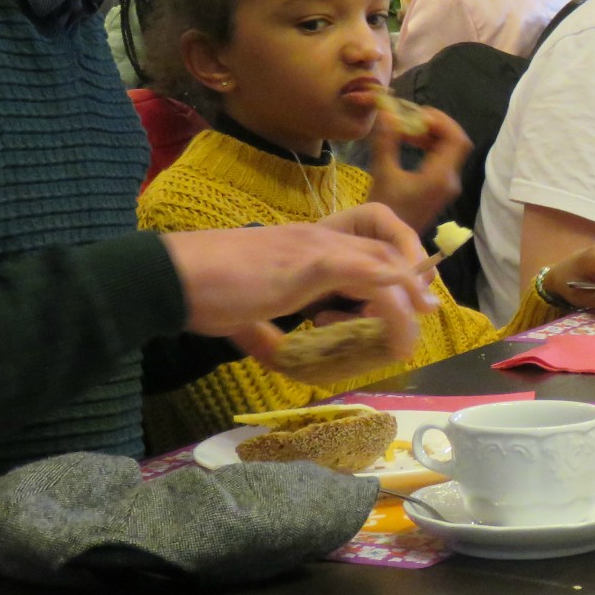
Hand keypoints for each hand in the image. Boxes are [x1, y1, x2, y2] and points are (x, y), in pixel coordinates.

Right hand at [162, 211, 437, 360]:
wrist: (171, 278)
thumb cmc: (201, 293)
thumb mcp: (246, 315)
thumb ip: (266, 332)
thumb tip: (273, 357)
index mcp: (306, 244)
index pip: (367, 240)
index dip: (394, 265)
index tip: (407, 301)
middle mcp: (318, 237)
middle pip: (387, 244)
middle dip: (413, 279)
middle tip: (423, 314)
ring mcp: (316, 246)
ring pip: (385, 262)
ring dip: (406, 300)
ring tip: (410, 336)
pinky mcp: (311, 262)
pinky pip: (368, 272)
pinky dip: (392, 296)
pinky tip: (402, 319)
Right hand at [365, 103, 472, 234]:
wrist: (388, 241)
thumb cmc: (384, 209)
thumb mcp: (382, 173)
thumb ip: (387, 141)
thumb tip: (387, 113)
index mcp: (442, 176)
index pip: (457, 139)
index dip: (442, 121)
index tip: (419, 113)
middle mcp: (451, 180)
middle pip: (455, 142)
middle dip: (435, 126)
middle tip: (410, 118)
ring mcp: (448, 186)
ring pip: (449, 150)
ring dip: (431, 135)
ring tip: (406, 128)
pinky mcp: (440, 189)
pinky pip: (442, 159)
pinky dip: (429, 147)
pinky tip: (409, 143)